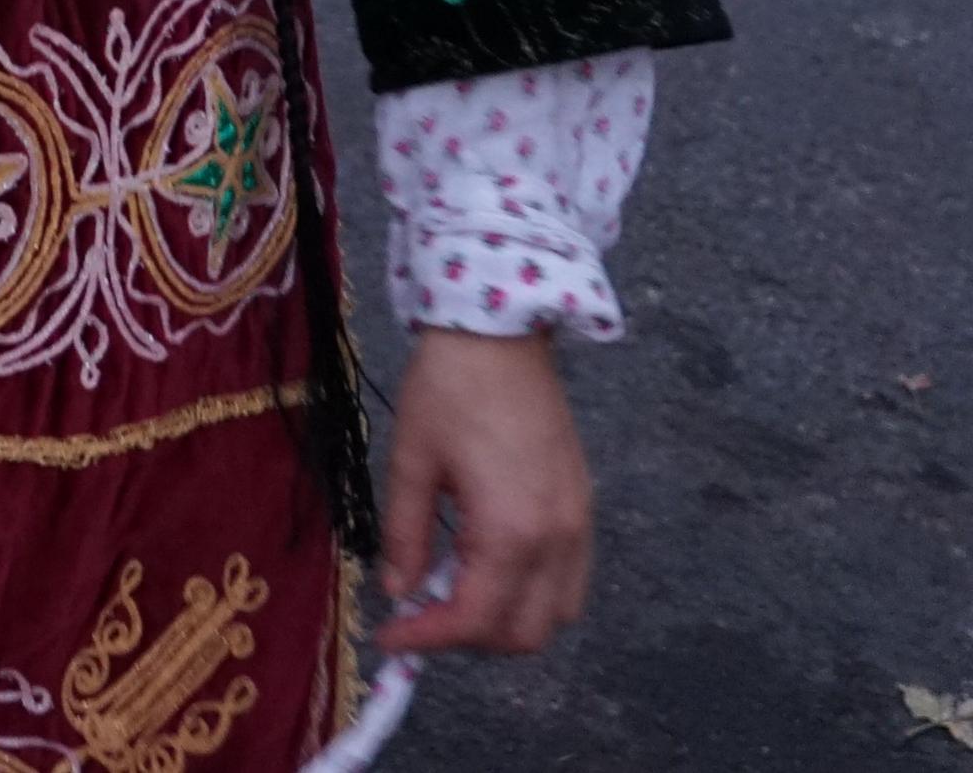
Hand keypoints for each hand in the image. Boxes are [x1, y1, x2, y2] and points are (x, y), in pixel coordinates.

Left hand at [376, 328, 593, 655]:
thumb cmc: (447, 388)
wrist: (501, 334)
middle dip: (469, 637)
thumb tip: (397, 592)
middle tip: (419, 614)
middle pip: (525, 634)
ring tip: (451, 589)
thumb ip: (404, 536)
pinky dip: (531, 593)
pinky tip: (486, 566)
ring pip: (555, 614)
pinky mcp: (583, 508)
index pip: (474, 619)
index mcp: (511, 531)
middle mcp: (557, 539)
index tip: (388, 638)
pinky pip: (569, 580)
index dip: (427, 639)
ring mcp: (579, 525)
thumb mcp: (411, 462)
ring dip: (505, 620)